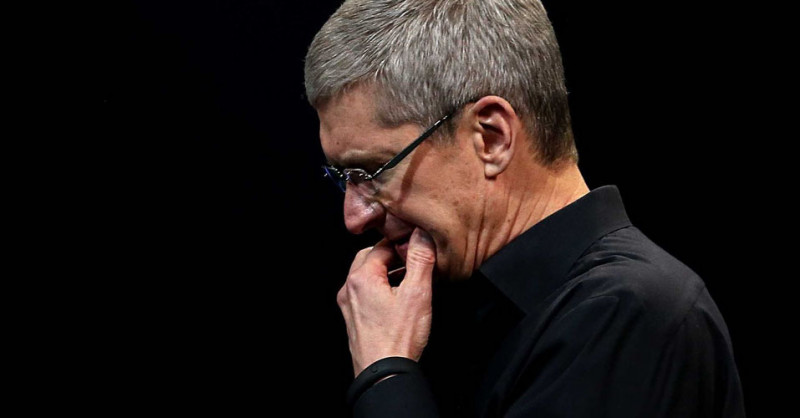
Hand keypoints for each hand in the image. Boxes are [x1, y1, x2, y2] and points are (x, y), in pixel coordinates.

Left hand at [337, 228, 436, 375]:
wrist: (384, 375)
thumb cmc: (398, 339)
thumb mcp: (418, 293)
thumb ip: (420, 259)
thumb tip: (421, 234)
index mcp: (362, 277)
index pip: (382, 245)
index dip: (403, 243)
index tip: (418, 247)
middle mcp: (350, 289)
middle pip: (370, 258)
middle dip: (392, 257)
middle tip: (414, 262)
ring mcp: (349, 306)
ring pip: (367, 277)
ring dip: (387, 274)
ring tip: (410, 281)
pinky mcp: (353, 320)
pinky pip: (365, 294)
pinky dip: (380, 290)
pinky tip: (398, 301)